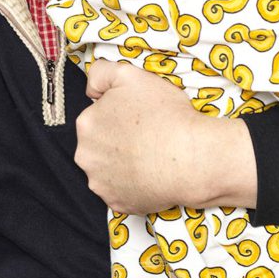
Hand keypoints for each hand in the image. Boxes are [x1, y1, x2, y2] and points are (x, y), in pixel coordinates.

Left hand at [76, 59, 257, 212]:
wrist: (192, 158)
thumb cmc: (165, 115)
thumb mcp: (130, 75)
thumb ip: (101, 73)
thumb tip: (91, 90)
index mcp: (86, 124)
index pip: (98, 115)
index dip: (119, 113)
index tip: (138, 115)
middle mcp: (86, 156)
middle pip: (99, 143)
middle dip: (116, 139)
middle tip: (145, 135)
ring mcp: (100, 184)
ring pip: (108, 168)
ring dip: (123, 163)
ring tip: (150, 155)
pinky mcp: (117, 204)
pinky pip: (121, 191)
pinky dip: (133, 184)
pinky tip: (150, 174)